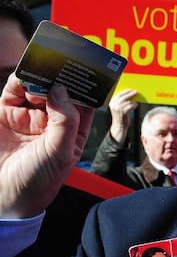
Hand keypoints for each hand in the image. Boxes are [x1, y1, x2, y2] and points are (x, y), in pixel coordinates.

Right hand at [0, 77, 93, 217]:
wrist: (3, 197)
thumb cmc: (37, 181)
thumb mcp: (60, 152)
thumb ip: (64, 120)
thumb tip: (61, 88)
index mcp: (73, 133)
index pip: (83, 104)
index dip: (86, 86)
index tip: (88, 69)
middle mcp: (52, 123)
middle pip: (60, 92)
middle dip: (62, 76)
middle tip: (64, 59)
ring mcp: (29, 117)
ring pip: (38, 88)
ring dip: (41, 76)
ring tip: (44, 64)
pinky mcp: (6, 114)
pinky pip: (14, 91)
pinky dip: (19, 81)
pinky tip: (25, 76)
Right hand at [107, 88, 137, 143]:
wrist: (119, 126)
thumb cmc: (121, 117)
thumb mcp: (119, 108)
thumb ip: (122, 102)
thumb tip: (130, 94)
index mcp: (112, 103)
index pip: (119, 94)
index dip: (125, 91)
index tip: (130, 89)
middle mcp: (114, 105)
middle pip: (123, 97)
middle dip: (130, 94)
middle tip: (136, 92)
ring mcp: (118, 109)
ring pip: (127, 101)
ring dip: (133, 101)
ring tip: (136, 101)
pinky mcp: (122, 113)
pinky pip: (130, 106)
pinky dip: (134, 105)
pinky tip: (136, 105)